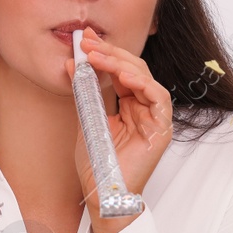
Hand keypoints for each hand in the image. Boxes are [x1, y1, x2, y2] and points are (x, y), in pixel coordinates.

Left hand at [67, 31, 172, 203]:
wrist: (102, 192)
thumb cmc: (97, 162)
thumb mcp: (87, 119)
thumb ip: (83, 92)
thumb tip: (70, 64)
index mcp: (129, 105)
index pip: (120, 71)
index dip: (104, 53)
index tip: (84, 40)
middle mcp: (144, 108)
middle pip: (133, 70)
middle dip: (110, 53)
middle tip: (88, 44)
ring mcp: (155, 118)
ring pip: (145, 79)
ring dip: (122, 64)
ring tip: (99, 57)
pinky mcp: (162, 129)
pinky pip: (159, 99)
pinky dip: (143, 84)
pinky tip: (125, 76)